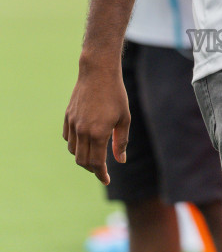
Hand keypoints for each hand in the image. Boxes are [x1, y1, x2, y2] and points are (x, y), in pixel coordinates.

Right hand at [63, 66, 129, 183]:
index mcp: (98, 133)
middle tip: (101, 169)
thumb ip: (121, 141)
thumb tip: (120, 161)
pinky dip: (74, 144)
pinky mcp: (67, 116)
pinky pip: (67, 138)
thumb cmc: (116, 94)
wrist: (98, 72)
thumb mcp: (124, 118)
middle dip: (92, 169)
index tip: (106, 180)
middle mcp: (82, 131)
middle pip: (82, 161)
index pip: (96, 163)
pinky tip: (84, 142)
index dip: (101, 174)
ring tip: (94, 155)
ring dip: (82, 157)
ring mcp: (73, 123)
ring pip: (73, 151)